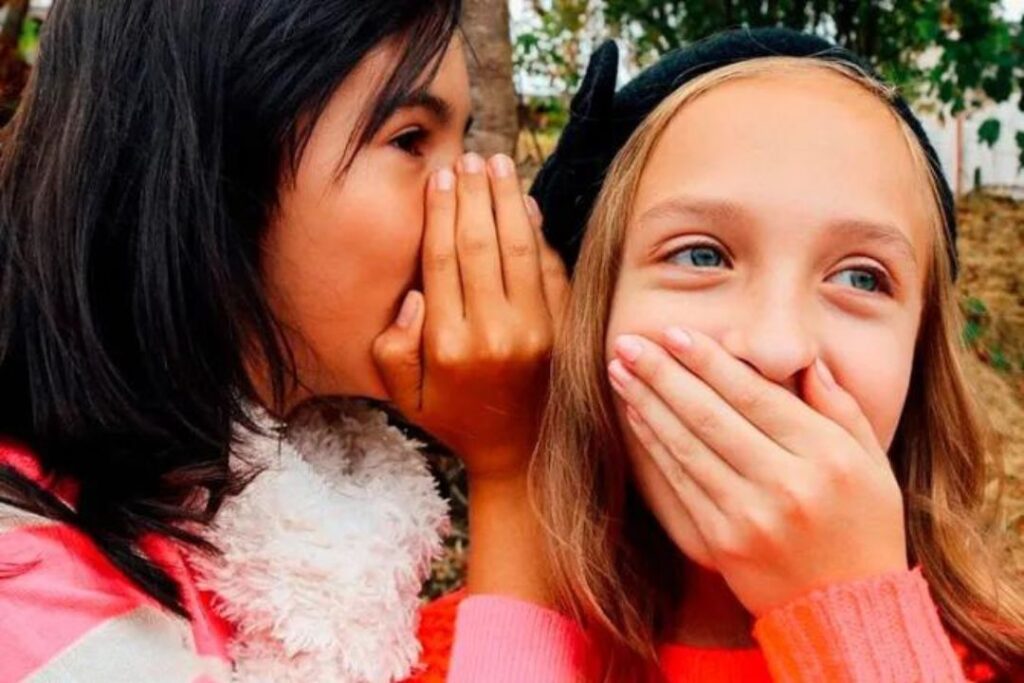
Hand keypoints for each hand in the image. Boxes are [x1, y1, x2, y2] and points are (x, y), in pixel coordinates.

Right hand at [373, 153, 567, 479]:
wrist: (522, 456)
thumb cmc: (456, 419)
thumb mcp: (405, 397)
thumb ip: (394, 349)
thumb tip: (414, 295)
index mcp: (450, 346)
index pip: (443, 260)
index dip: (441, 212)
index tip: (440, 178)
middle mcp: (495, 333)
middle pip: (481, 244)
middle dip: (473, 194)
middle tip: (468, 158)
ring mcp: (538, 331)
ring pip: (520, 247)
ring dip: (508, 200)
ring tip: (497, 164)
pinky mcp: (565, 330)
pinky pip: (551, 269)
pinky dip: (539, 232)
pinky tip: (527, 205)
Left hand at [608, 328, 906, 615]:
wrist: (846, 610)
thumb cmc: (864, 526)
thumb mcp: (872, 462)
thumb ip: (840, 406)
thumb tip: (803, 357)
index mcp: (827, 458)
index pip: (755, 396)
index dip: (709, 362)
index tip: (674, 333)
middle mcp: (786, 485)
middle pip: (711, 417)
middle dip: (663, 374)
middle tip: (627, 342)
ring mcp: (749, 517)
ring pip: (687, 447)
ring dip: (647, 403)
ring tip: (620, 370)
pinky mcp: (721, 542)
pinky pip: (680, 483)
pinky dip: (655, 445)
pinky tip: (637, 415)